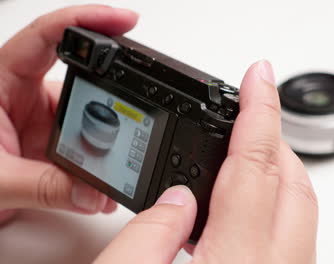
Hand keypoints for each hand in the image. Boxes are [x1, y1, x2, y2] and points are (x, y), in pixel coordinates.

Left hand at [0, 5, 137, 221]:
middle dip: (113, 93)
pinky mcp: (48, 140)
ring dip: (106, 137)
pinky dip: (98, 160)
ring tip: (121, 159)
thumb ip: (45, 187)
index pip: (48, 36)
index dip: (88, 20)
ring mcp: (38, 117)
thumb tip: (95, 193)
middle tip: (138, 108)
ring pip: (87, 115)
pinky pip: (83, 143)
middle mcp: (23, 92)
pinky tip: (105, 179)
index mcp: (1, 80)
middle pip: (81, 78)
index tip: (124, 21)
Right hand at [95, 61, 317, 262]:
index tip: (259, 77)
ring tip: (239, 158)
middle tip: (243, 121)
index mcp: (238, 260)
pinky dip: (275, 205)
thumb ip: (150, 235)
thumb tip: (177, 199)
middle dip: (270, 140)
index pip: (256, 165)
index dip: (259, 111)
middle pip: (293, 181)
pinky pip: (295, 232)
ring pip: (300, 205)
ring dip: (274, 172)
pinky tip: (246, 208)